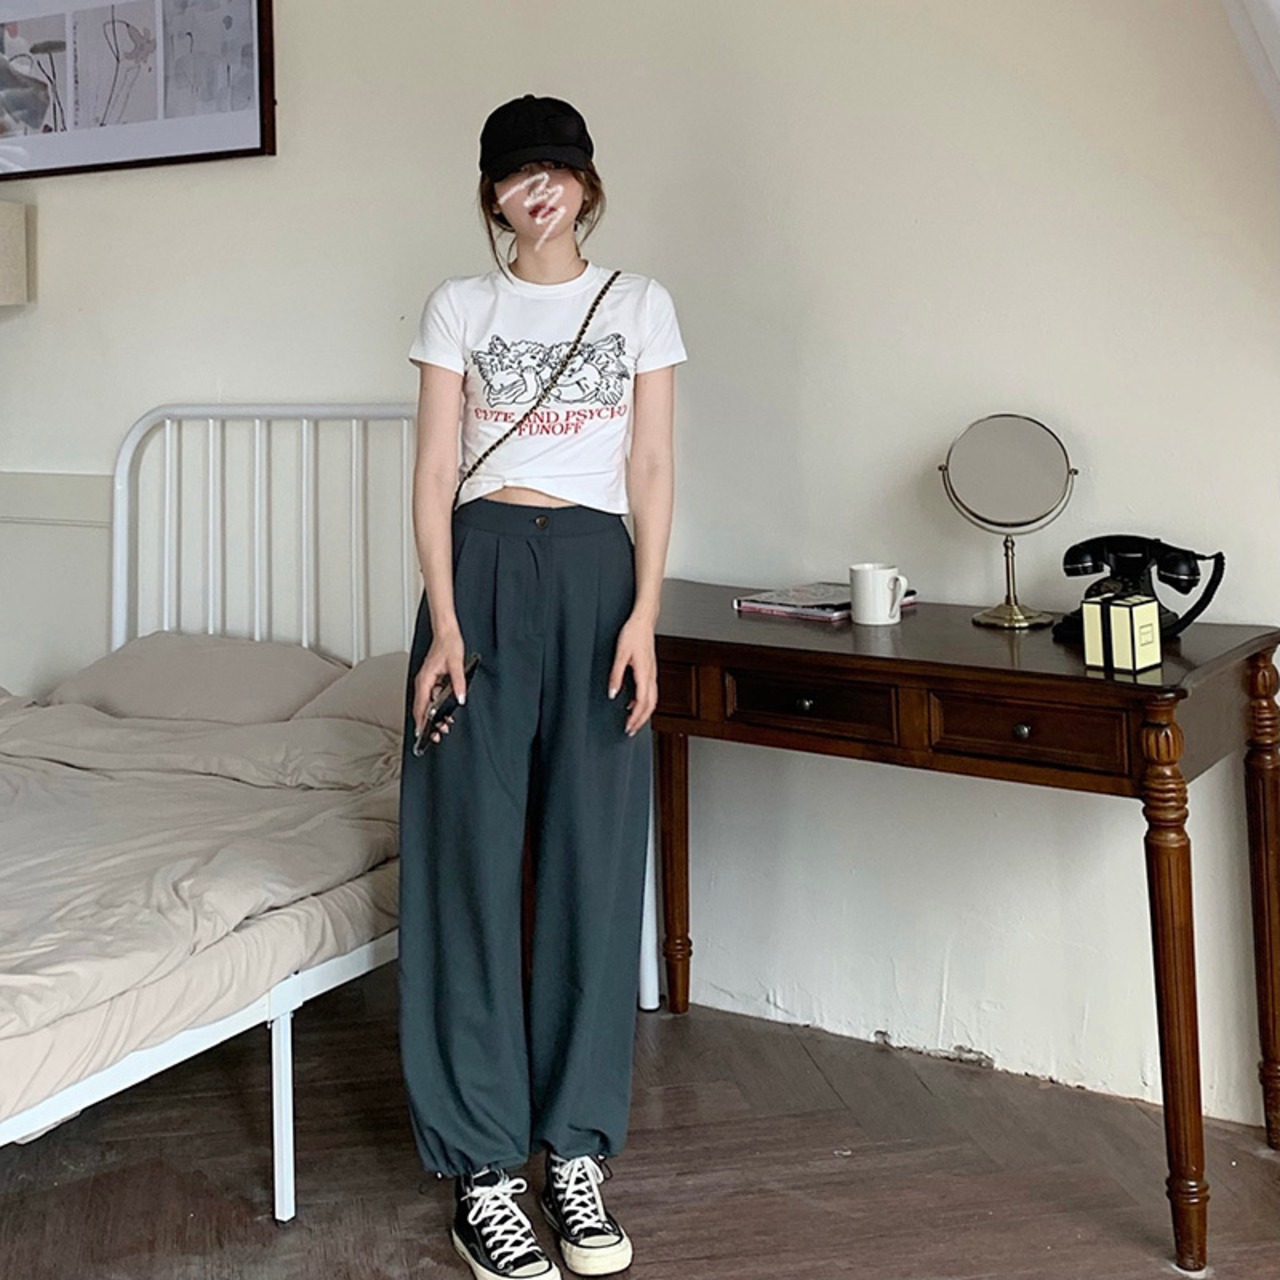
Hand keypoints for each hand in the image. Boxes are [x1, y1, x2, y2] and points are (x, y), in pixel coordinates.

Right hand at [413, 630, 466, 746]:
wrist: (446, 632)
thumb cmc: (448, 644)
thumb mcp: (456, 664)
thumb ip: (459, 683)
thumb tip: (461, 698)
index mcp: (425, 680)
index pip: (420, 706)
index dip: (421, 722)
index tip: (423, 734)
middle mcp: (423, 682)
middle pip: (421, 708)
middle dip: (428, 723)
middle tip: (437, 735)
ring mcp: (426, 681)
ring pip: (427, 704)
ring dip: (434, 716)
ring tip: (444, 725)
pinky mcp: (432, 680)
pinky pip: (432, 697)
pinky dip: (437, 706)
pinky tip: (446, 711)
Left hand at [607, 615, 657, 736]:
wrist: (643, 620)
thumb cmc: (633, 634)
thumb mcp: (620, 654)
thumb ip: (616, 676)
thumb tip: (612, 694)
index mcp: (645, 674)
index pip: (643, 703)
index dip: (636, 718)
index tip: (628, 727)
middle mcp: (651, 676)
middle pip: (651, 705)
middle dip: (641, 720)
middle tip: (630, 730)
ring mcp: (653, 673)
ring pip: (653, 699)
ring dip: (643, 712)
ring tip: (632, 721)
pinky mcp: (651, 669)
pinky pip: (650, 691)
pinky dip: (643, 701)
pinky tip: (632, 702)